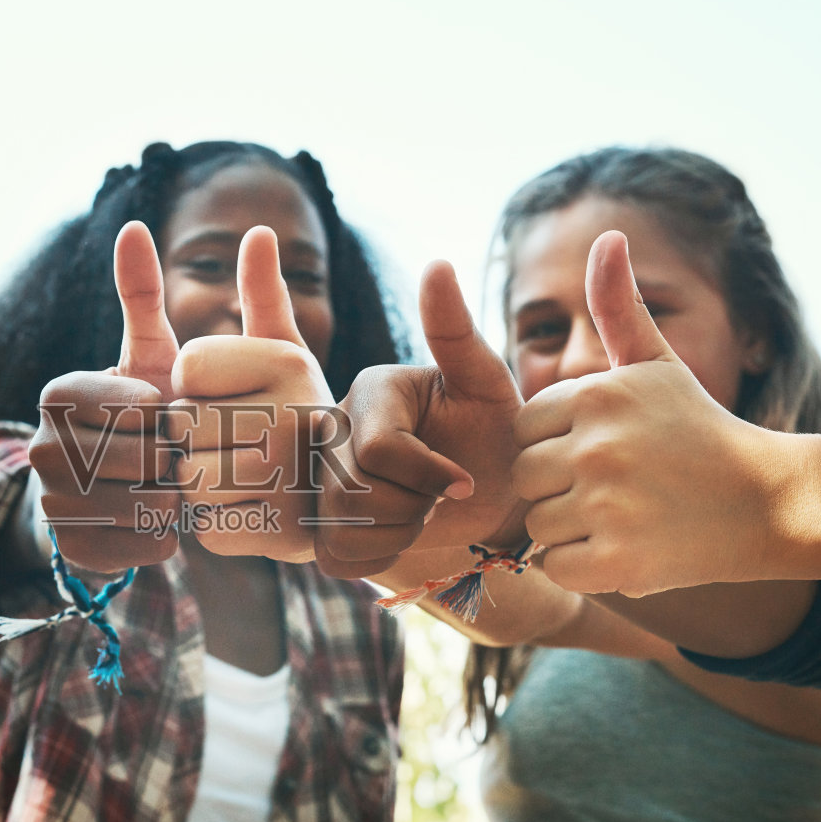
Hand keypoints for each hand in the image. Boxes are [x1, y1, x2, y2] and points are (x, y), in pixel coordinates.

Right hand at [30, 221, 181, 571]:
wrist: (117, 488)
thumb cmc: (144, 411)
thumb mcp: (148, 352)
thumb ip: (142, 293)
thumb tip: (135, 226)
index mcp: (57, 393)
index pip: (139, 407)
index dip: (169, 414)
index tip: (168, 413)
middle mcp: (41, 448)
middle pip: (146, 459)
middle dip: (176, 457)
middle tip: (175, 454)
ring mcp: (51, 504)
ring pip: (148, 505)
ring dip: (176, 496)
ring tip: (169, 483)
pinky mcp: (71, 551)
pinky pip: (146, 547)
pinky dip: (167, 535)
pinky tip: (160, 517)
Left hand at [170, 226, 333, 561]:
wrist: (346, 499)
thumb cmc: (296, 415)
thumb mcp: (283, 353)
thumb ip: (263, 295)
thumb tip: (259, 232)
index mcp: (287, 361)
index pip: (185, 367)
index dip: (190, 388)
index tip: (228, 398)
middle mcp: (294, 413)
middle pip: (180, 427)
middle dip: (190, 441)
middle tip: (231, 444)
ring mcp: (292, 475)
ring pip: (189, 482)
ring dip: (201, 487)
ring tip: (241, 477)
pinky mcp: (283, 531)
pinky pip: (208, 529)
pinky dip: (218, 526)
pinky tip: (251, 512)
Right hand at [314, 260, 524, 578]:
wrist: (498, 496)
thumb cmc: (496, 435)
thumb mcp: (487, 385)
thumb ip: (457, 331)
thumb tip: (437, 265)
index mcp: (370, 390)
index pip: (377, 449)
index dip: (426, 476)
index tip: (465, 482)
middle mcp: (333, 428)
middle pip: (356, 490)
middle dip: (414, 507)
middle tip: (442, 499)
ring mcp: (322, 476)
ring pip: (344, 525)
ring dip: (401, 533)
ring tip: (425, 515)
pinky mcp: (323, 522)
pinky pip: (337, 555)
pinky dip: (380, 556)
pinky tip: (403, 536)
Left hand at [512, 230, 779, 595]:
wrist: (767, 502)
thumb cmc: (700, 431)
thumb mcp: (658, 365)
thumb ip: (618, 309)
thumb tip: (606, 236)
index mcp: (598, 395)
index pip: (525, 428)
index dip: (557, 444)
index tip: (604, 450)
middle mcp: (598, 446)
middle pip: (526, 477)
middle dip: (559, 487)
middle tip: (616, 488)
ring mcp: (607, 505)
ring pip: (538, 524)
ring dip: (571, 529)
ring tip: (625, 516)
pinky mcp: (618, 559)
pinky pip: (555, 566)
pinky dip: (583, 566)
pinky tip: (625, 549)